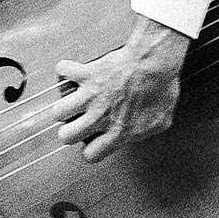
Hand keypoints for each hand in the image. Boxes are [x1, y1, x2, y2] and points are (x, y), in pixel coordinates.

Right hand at [53, 17, 190, 162]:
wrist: (154, 63)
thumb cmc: (160, 88)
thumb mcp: (161, 119)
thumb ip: (147, 130)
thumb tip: (144, 131)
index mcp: (118, 131)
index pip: (92, 155)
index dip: (90, 149)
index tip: (93, 141)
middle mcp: (99, 117)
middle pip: (66, 136)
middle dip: (69, 131)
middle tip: (76, 124)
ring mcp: (90, 96)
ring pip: (58, 111)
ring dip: (63, 105)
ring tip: (70, 102)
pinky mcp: (86, 74)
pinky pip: (63, 71)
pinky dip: (64, 70)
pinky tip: (71, 72)